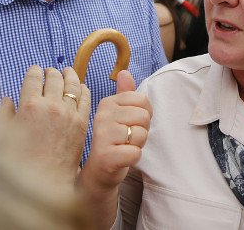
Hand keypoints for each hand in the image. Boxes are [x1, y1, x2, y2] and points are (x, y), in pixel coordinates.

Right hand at [0, 66, 89, 185]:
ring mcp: (68, 114)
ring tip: (67, 72)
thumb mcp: (2, 136)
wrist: (42, 183)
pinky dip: (83, 89)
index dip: (34, 71)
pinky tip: (82, 87)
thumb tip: (7, 100)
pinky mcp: (81, 123)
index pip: (33, 77)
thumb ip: (4, 114)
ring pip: (72, 84)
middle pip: (53, 78)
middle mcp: (49, 106)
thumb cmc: (17, 163)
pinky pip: (85, 99)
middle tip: (51, 71)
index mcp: (28, 105)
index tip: (35, 70)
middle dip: (51, 72)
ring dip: (70, 75)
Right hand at [79, 70, 151, 191]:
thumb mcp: (120, 115)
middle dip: (141, 130)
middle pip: (144, 117)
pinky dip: (134, 158)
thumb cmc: (115, 141)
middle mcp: (102, 116)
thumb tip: (124, 72)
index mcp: (107, 103)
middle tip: (127, 139)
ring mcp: (102, 135)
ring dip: (137, 144)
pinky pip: (136, 152)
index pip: (142, 100)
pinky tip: (122, 159)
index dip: (143, 115)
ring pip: (141, 134)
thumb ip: (125, 94)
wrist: (99, 171)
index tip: (130, 124)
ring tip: (124, 147)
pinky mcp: (106, 155)